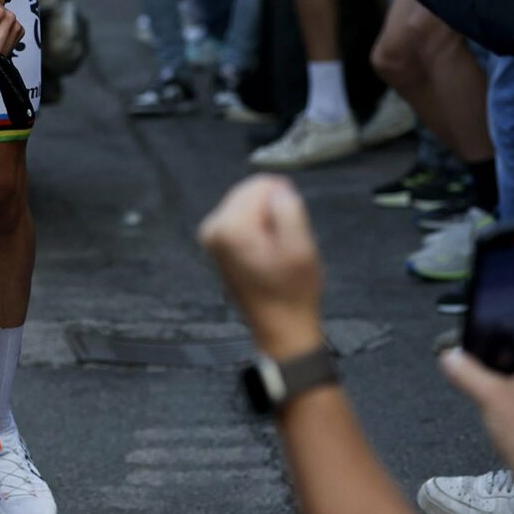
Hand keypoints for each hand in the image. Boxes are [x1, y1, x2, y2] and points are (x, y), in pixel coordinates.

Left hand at [197, 175, 325, 357]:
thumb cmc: (292, 292)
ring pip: (247, 204)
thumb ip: (288, 208)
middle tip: (284, 242)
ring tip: (276, 250)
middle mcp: (213, 227)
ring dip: (267, 220)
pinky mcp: (216, 244)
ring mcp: (211, 236)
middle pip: (250, 192)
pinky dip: (258, 229)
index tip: (291, 230)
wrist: (281, 329)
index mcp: (231, 227)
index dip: (284, 202)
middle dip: (273, 210)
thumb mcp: (301, 247)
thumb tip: (278, 189)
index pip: (261, 184)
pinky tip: (267, 253)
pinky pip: (242, 218)